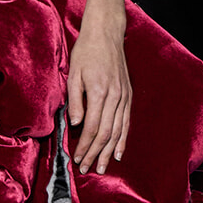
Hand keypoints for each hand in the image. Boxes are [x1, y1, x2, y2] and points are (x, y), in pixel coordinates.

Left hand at [68, 10, 131, 170]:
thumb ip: (75, 100)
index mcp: (99, 91)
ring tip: (103, 167)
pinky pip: (126, 122)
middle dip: (96, 154)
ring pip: (118, 131)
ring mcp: (124, 96)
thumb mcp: (74, 73)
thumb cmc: (86, 52)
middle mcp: (115, 96)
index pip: (93, 127)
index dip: (85, 145)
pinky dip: (123, 139)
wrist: (106, 33)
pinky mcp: (128, 95)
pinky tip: (118, 152)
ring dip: (109, 152)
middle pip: (106, 133)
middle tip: (87, 168)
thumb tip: (77, 124)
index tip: (77, 158)